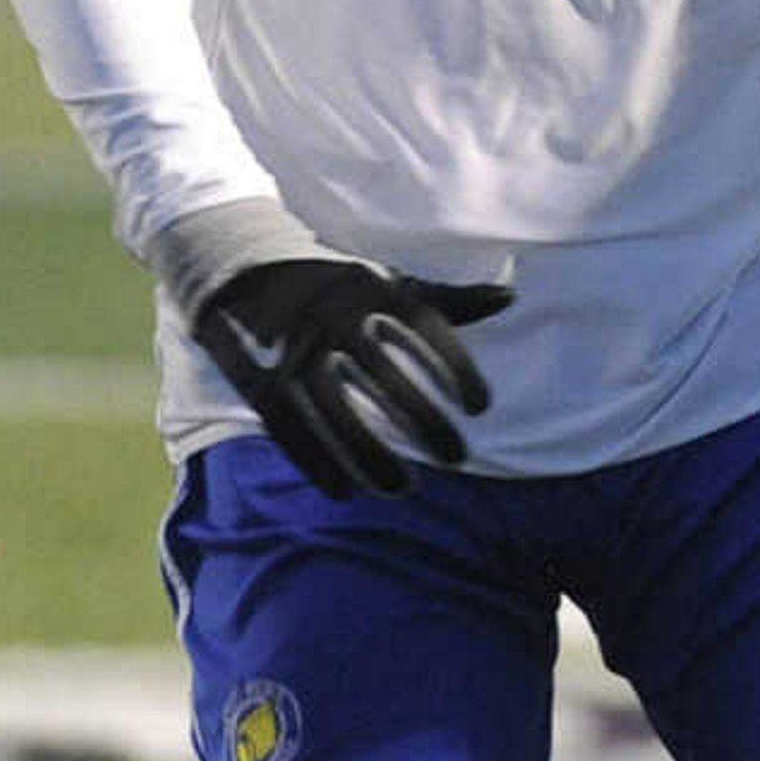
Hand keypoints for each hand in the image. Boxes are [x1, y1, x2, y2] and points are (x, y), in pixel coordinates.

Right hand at [190, 256, 515, 498]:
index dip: (455, 368)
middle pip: (383, 375)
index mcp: (374, 290)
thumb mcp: (393, 285)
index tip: (481, 409)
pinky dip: (314, 461)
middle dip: (421, 419)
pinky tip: (343, 493)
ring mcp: (294, 348)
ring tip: (402, 489)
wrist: (249, 267)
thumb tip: (510, 296)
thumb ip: (449, 301)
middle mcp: (335, 317)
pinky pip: (287, 425)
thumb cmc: (343, 286)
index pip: (424, 329)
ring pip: (333, 407)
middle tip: (457, 458)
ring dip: (366, 452)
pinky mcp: (259, 375)